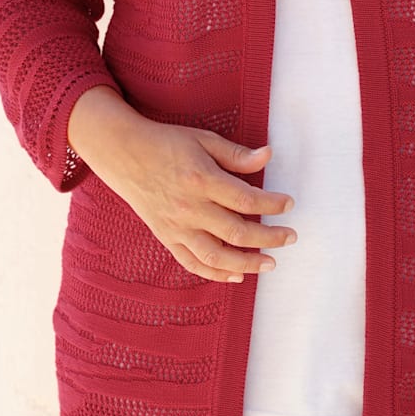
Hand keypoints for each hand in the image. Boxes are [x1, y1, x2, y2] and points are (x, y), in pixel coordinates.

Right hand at [68, 86, 295, 281]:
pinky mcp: (166, 237)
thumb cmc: (167, 143)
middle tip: (291, 237)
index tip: (289, 204)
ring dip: (247, 263)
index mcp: (202, 180)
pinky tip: (236, 276)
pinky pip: (192, 262)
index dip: (272, 204)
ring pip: (216, 256)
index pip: (246, 199)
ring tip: (270, 263)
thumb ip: (236, 154)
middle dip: (269, 237)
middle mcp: (190, 208)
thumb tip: (269, 156)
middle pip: (236, 232)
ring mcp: (177, 226)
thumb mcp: (204, 140)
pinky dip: (215, 274)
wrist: (124, 154)